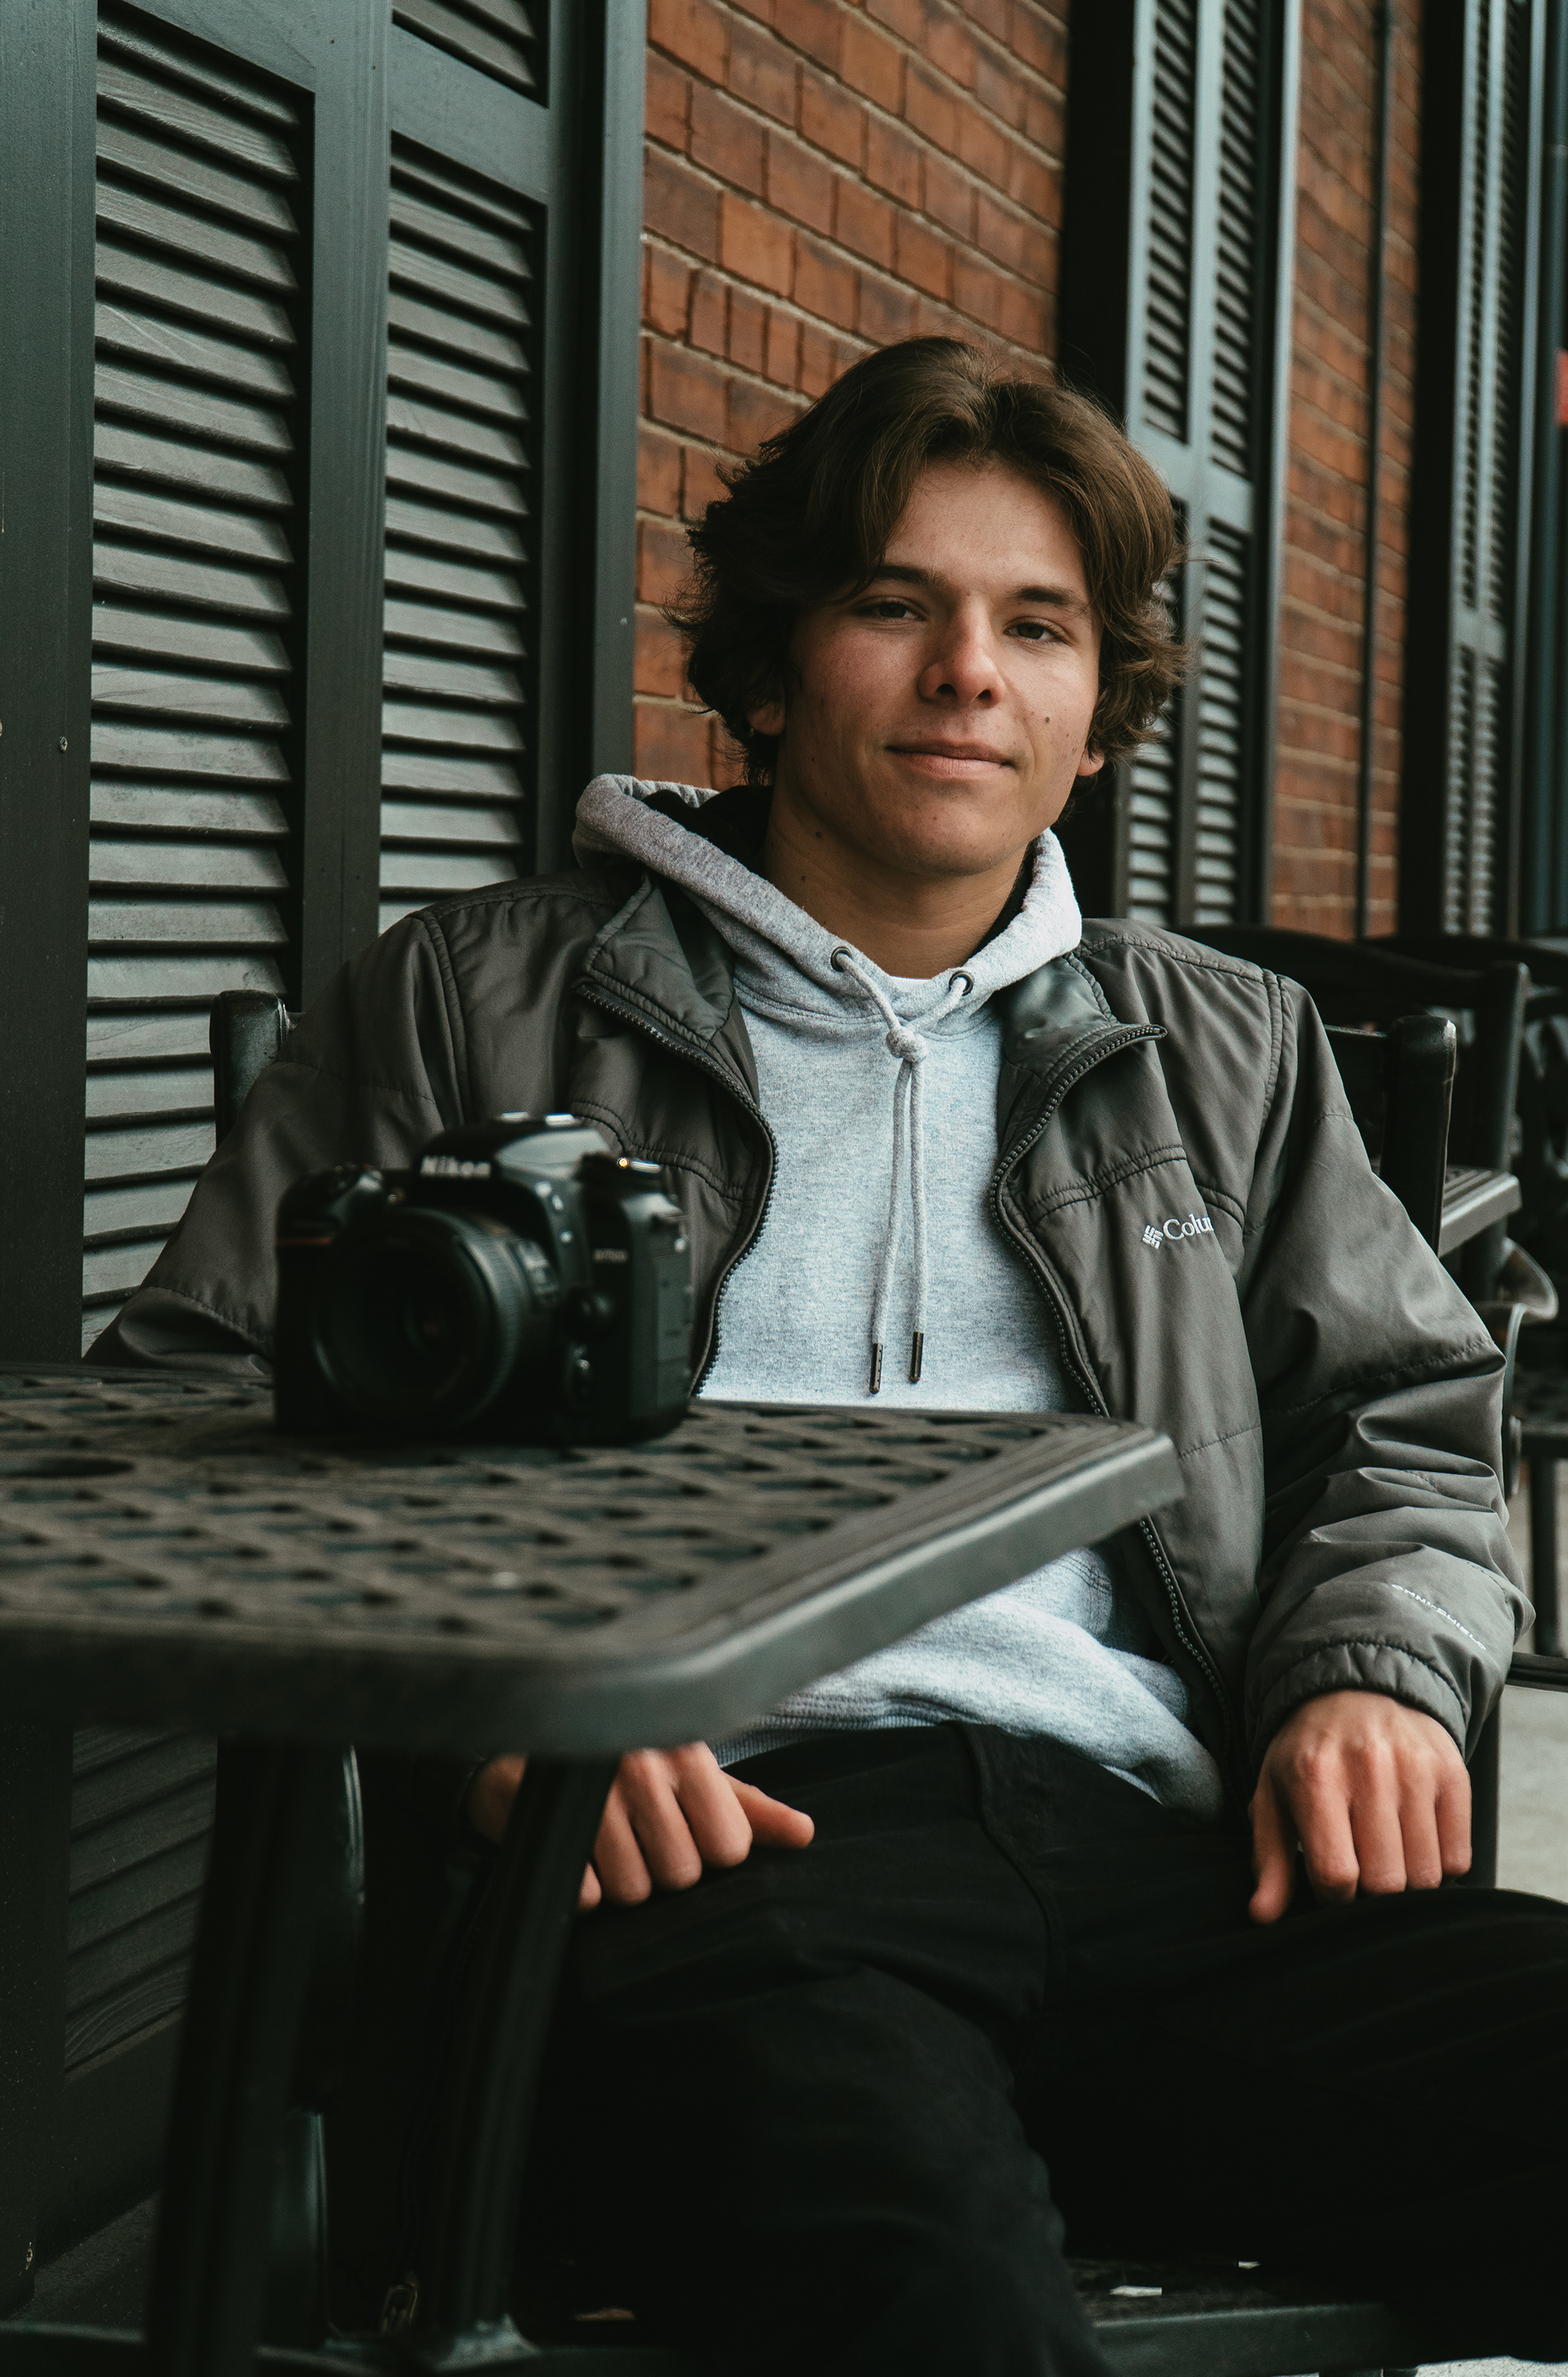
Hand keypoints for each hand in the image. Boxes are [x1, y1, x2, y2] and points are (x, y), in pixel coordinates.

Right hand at [466, 1743, 814, 1907]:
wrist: (532, 1749)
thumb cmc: (627, 1766)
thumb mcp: (692, 1775)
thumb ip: (748, 1808)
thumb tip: (805, 1834)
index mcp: (686, 1751)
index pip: (729, 1846)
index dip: (708, 1852)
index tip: (684, 1828)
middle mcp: (641, 1765)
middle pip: (681, 1873)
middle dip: (661, 1869)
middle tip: (639, 1838)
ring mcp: (590, 1791)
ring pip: (633, 1890)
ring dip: (620, 1881)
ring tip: (606, 1845)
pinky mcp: (547, 1818)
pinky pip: (585, 1894)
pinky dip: (581, 1888)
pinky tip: (576, 1856)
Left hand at [1248, 1688, 1470, 1924]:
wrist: (1357, 1690)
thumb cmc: (1309, 1754)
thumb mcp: (1274, 1796)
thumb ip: (1269, 1860)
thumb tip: (1261, 1916)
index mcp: (1316, 1777)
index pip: (1336, 1875)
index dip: (1332, 1896)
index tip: (1330, 1880)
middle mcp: (1369, 1769)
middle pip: (1385, 1882)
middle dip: (1370, 1892)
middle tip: (1360, 1866)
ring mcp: (1417, 1770)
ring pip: (1425, 1876)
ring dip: (1406, 1881)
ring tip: (1386, 1853)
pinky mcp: (1453, 1774)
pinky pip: (1457, 1858)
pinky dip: (1438, 1865)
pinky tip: (1414, 1843)